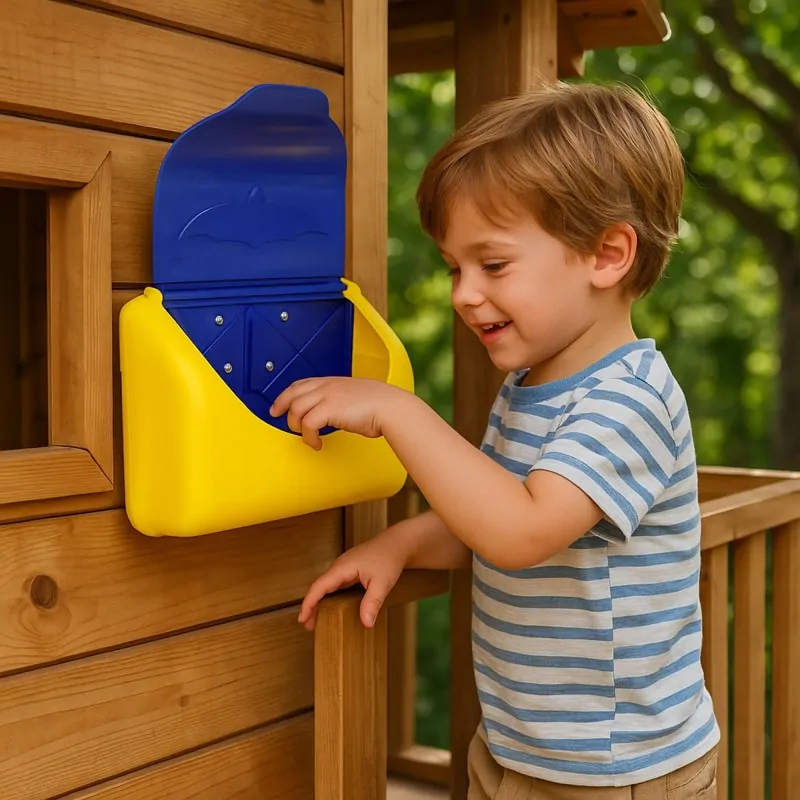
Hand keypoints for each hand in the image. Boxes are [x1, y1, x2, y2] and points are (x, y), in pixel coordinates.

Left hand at [269, 376, 410, 449]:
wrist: (392, 407)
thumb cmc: (382, 405)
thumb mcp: (358, 396)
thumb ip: (343, 400)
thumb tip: (338, 413)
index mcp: (333, 381)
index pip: (302, 383)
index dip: (287, 394)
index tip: (280, 404)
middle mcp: (327, 385)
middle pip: (292, 392)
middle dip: (280, 405)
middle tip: (275, 416)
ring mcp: (327, 396)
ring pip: (296, 409)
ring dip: (296, 426)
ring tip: (306, 436)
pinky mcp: (329, 409)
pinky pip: (307, 424)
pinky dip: (308, 437)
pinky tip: (316, 444)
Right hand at [298, 530, 407, 629]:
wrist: (396, 544)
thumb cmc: (388, 559)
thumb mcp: (382, 583)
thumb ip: (372, 602)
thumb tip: (366, 623)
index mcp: (342, 568)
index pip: (319, 586)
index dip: (308, 603)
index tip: (302, 618)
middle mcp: (339, 567)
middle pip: (318, 587)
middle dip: (311, 606)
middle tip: (308, 626)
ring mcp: (343, 568)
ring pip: (325, 586)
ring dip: (319, 602)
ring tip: (316, 621)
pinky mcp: (349, 571)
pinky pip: (334, 585)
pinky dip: (328, 597)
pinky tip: (332, 607)